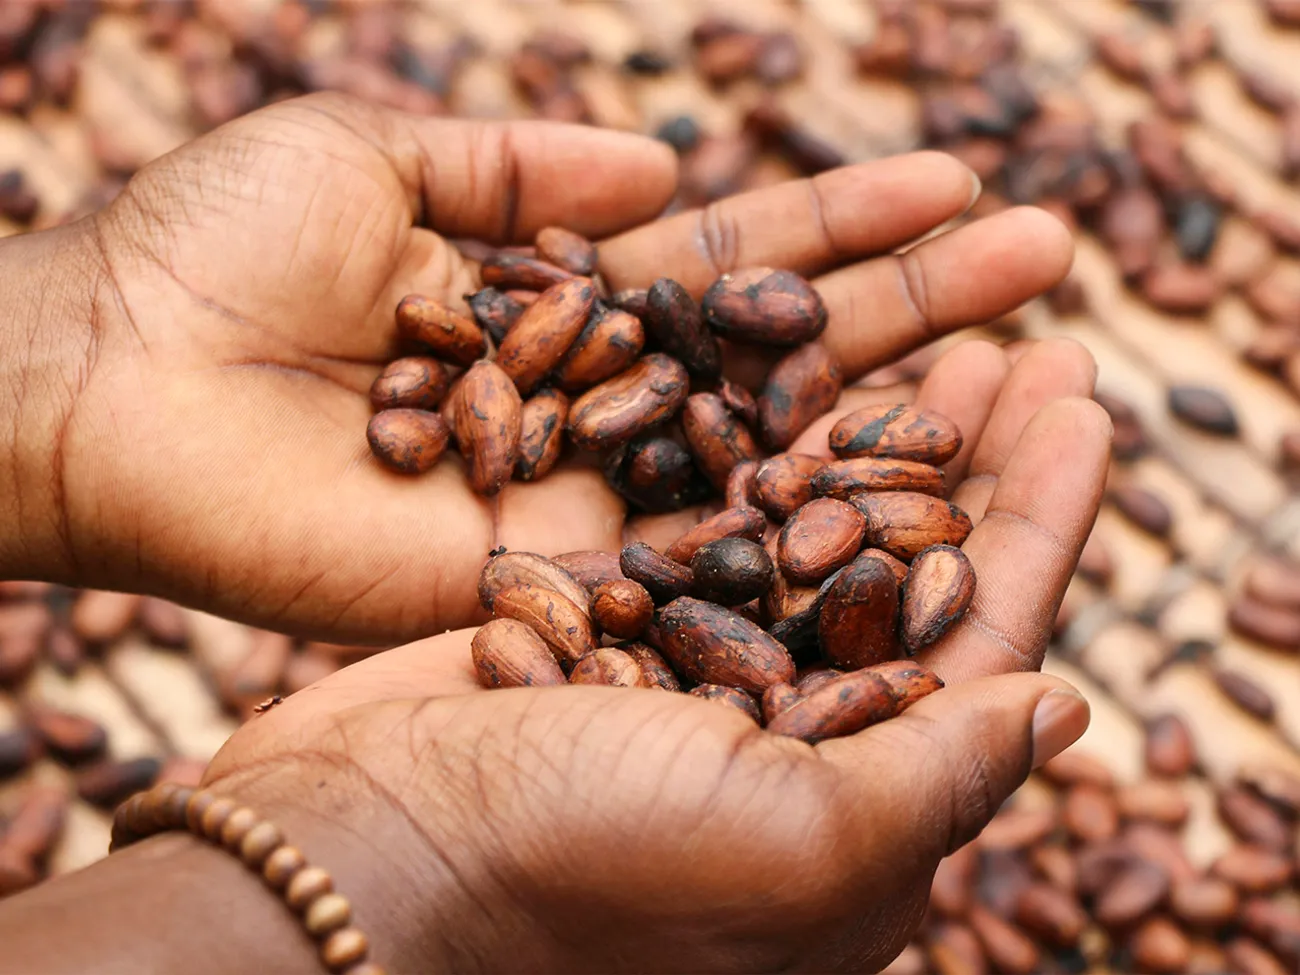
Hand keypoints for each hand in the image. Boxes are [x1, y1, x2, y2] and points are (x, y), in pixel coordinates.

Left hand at [1, 92, 1073, 644]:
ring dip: (895, 408)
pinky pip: (691, 551)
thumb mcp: (375, 154)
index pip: (733, 261)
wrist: (101, 386)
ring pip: (765, 454)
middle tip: (1046, 252)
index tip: (956, 180)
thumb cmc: (212, 251)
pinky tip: (916, 492)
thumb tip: (663, 166)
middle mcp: (592, 401)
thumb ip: (523, 167)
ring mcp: (581, 494)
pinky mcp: (544, 578)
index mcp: (557, 296)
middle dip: (914, 302)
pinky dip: (798, 526)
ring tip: (1031, 349)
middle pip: (779, 356)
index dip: (843, 223)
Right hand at [199, 340, 1111, 971]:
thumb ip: (938, 777)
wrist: (364, 853)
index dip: (1041, 521)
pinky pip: (713, 522)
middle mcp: (786, 743)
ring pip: (816, 534)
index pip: (987, 645)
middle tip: (1022, 347)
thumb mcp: (799, 846)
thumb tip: (1064, 704)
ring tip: (931, 342)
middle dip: (970, 462)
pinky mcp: (609, 626)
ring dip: (875, 437)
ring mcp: (693, 678)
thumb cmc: (582, 870)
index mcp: (856, 812)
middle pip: (910, 574)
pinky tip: (794, 379)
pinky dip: (761, 448)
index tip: (1083, 406)